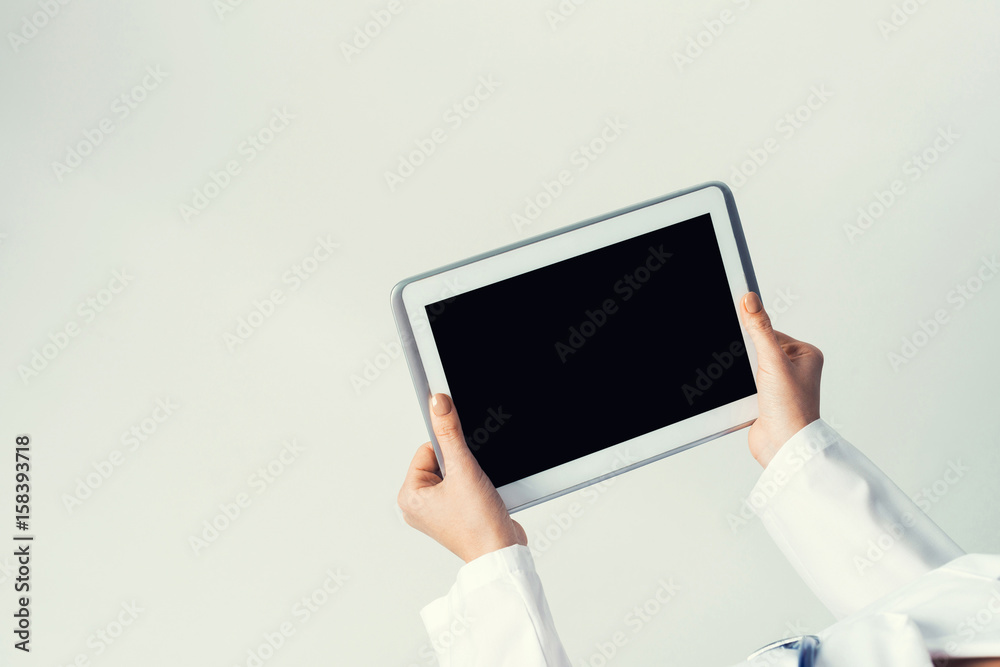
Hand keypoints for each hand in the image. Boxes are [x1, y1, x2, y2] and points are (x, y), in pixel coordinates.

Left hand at [397, 393, 526, 562]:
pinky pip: (461, 487)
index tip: (462, 465)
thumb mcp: (463, 469)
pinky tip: (480, 500)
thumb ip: (449, 433)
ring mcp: (436, 512)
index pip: (427, 450)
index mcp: (409, 497)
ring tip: (475, 496)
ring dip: (469, 476)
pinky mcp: (453, 515)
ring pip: (454, 472)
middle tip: (470, 486)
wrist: (502, 553)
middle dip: (461, 466)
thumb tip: (438, 402)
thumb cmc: (479, 525)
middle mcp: (418, 506)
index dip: (450, 451)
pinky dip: (474, 487)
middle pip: (441, 460)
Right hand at [739, 292, 823, 466]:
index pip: (771, 332)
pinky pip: (745, 383)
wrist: (784, 448)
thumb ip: (760, 330)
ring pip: (749, 366)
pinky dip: (741, 388)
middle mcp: (795, 368)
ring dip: (744, 376)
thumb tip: (750, 300)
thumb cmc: (792, 411)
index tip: (740, 335)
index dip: (754, 336)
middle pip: (758, 348)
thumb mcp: (773, 362)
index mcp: (806, 354)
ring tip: (754, 390)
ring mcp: (780, 384)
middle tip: (752, 372)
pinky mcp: (766, 398)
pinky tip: (747, 397)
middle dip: (748, 359)